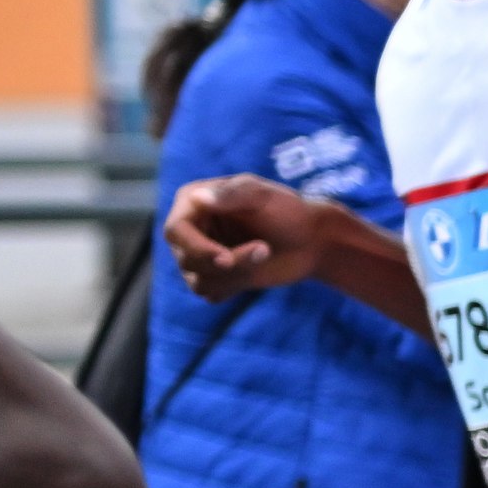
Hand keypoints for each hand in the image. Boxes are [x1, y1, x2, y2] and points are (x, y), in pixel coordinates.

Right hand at [165, 175, 325, 297]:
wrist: (312, 238)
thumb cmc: (287, 210)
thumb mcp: (262, 195)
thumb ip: (231, 194)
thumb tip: (197, 198)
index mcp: (192, 202)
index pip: (175, 231)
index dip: (196, 249)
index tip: (227, 259)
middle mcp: (190, 229)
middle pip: (186, 260)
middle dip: (226, 263)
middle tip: (264, 249)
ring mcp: (200, 254)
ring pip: (198, 281)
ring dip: (236, 274)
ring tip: (264, 252)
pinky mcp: (214, 277)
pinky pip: (210, 293)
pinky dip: (235, 286)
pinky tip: (256, 269)